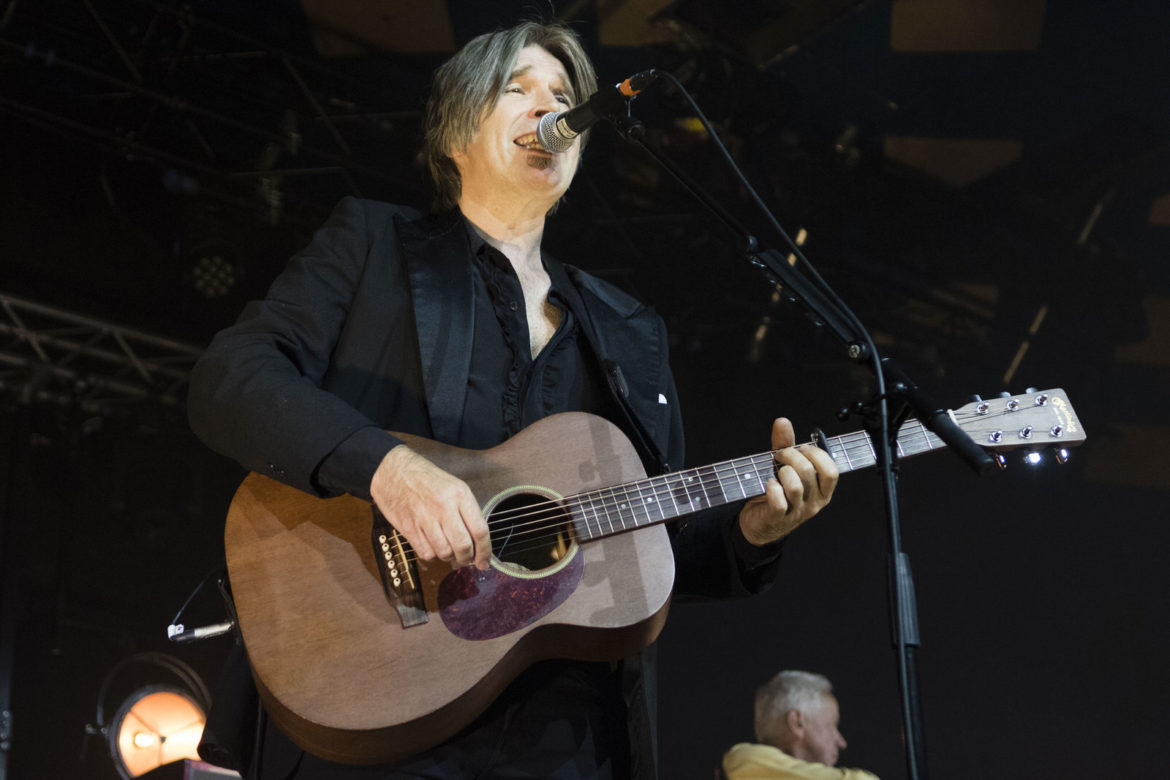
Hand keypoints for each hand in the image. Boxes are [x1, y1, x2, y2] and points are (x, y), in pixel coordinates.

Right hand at [369, 445, 490, 569]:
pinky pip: (426, 553)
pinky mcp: (409, 528)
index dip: (485, 551)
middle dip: (467, 558)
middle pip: (463, 546)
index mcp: (460, 494)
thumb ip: (467, 511)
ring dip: (449, 557)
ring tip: (448, 550)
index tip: (485, 562)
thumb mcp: (454, 486)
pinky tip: (432, 546)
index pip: (480, 530)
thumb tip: (477, 542)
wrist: (393, 470)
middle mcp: (444, 507)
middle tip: (466, 559)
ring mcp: (425, 518)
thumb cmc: (426, 479)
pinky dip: (432, 555)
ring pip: (445, 553)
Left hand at [738, 417, 838, 545]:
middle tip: (780, 455)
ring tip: (776, 471)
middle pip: (809, 473)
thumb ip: (785, 444)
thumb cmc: (778, 492)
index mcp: (822, 490)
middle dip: (791, 456)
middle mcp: (814, 502)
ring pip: (795, 486)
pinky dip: (772, 488)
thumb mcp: (784, 466)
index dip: (816, 454)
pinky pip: (779, 502)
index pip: (831, 471)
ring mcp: (797, 512)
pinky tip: (769, 484)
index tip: (800, 448)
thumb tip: (783, 421)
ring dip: (782, 472)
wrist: (761, 523)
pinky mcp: (778, 518)